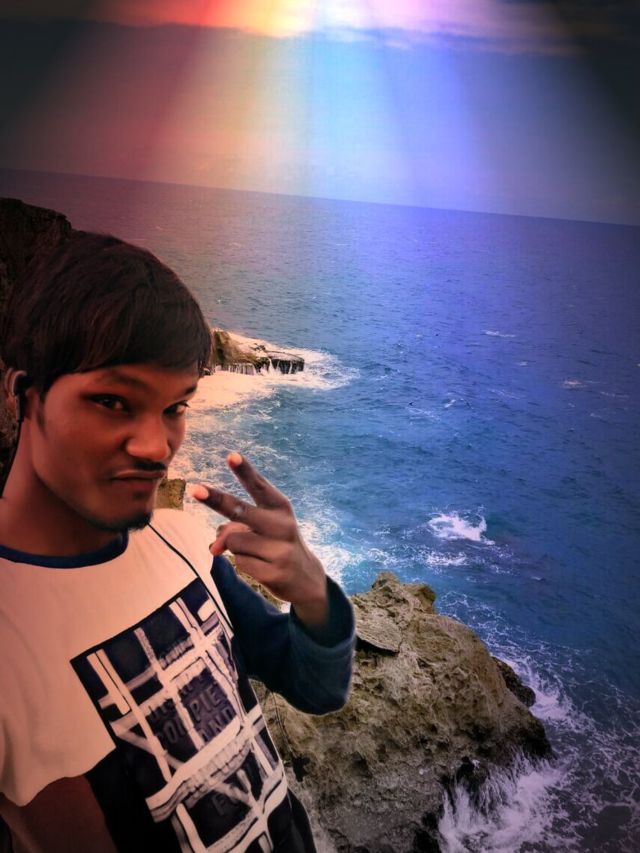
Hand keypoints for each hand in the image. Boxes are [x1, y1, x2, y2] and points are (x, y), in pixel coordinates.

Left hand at [190, 452, 328, 626]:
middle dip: (215, 499)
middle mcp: (282, 525)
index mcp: (280, 507)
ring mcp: (279, 549)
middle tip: (195, 490)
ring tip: (256, 552)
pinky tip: (261, 566)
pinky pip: (239, 562)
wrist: (306, 577)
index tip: (231, 456)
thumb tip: (215, 548)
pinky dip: (243, 563)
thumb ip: (236, 528)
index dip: (244, 471)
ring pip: (233, 540)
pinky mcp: (273, 572)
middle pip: (239, 510)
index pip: (259, 486)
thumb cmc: (278, 543)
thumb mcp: (264, 529)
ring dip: (235, 547)